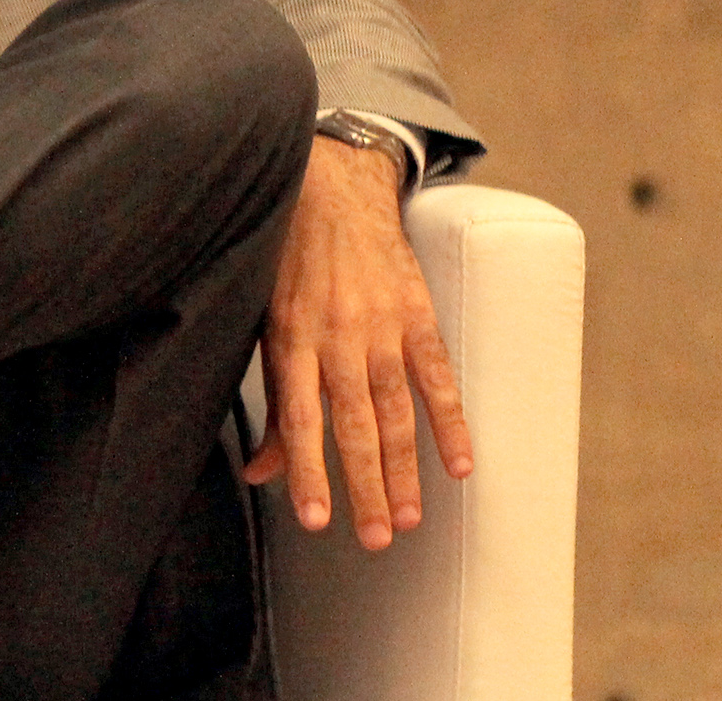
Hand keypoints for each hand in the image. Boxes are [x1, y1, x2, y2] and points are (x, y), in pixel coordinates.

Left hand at [242, 133, 472, 547]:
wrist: (329, 182)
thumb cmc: (285, 259)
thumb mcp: (261, 318)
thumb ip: (272, 396)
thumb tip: (260, 470)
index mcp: (292, 335)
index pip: (301, 417)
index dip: (307, 470)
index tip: (316, 520)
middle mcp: (338, 333)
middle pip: (354, 423)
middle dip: (365, 486)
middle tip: (374, 540)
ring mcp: (382, 323)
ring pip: (397, 408)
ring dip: (406, 468)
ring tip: (408, 519)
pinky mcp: (417, 311)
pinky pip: (438, 374)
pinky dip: (452, 420)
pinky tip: (462, 464)